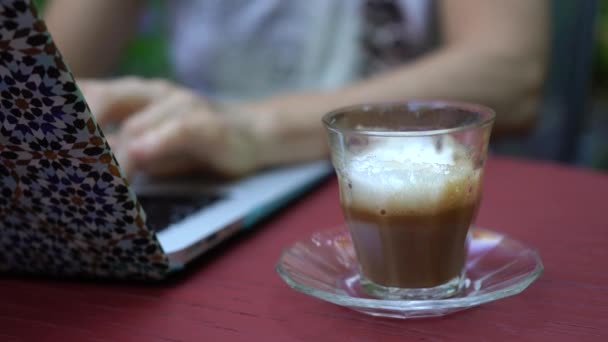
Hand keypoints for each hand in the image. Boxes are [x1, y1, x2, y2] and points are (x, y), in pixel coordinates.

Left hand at [79, 77, 258, 177]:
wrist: (253, 133)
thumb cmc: (197, 144)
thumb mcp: (150, 144)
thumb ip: (118, 150)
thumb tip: (79, 170)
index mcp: (133, 95)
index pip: (87, 97)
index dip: (62, 121)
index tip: (49, 151)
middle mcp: (152, 93)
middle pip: (101, 101)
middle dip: (80, 135)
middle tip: (64, 168)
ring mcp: (181, 104)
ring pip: (136, 123)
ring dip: (113, 156)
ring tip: (97, 182)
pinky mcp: (207, 122)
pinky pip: (178, 128)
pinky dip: (157, 142)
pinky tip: (140, 156)